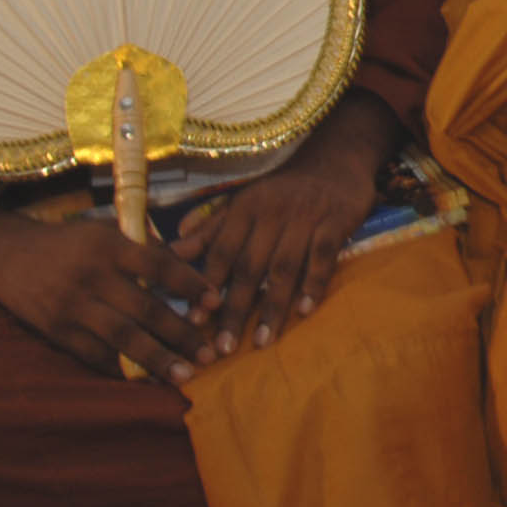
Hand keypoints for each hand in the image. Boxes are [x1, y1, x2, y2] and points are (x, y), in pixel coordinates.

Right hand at [0, 201, 213, 381]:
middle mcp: (92, 276)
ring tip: (184, 374)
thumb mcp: (104, 231)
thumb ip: (143, 247)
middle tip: (208, 353)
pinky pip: (94, 354)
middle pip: (146, 309)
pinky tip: (145, 379)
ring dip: (157, 359)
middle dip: (181, 333)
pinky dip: (121, 368)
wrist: (4, 254)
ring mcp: (72, 306)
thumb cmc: (67, 242)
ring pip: (122, 338)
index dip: (191, 284)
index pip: (159, 265)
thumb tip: (188, 264)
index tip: (216, 301)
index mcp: (109, 246)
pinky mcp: (56, 330)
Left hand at [177, 144, 375, 355]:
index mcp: (244, 209)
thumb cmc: (282, 189)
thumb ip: (209, 229)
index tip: (194, 322)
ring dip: (273, 307)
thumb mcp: (243, 201)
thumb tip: (171, 250)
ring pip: (284, 269)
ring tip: (261, 341)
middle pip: (250, 267)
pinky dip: (314, 284)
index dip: (206, 287)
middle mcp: (271, 214)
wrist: (336, 160)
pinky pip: (323, 257)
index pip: (221, 252)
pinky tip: (305, 311)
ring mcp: (305, 218)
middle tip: (224, 347)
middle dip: (235, 309)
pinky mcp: (336, 222)